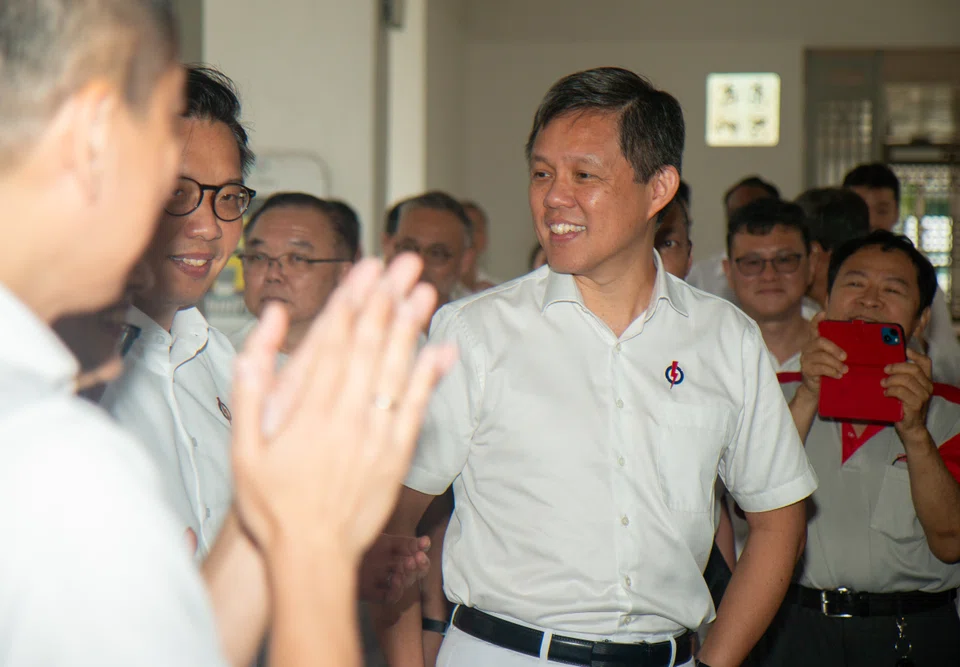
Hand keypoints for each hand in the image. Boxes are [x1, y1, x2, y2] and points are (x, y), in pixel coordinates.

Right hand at [230, 255, 456, 565]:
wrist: (311, 556)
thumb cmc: (272, 505)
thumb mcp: (242, 448)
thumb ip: (251, 386)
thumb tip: (267, 333)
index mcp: (307, 410)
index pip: (331, 343)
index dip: (350, 303)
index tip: (365, 271)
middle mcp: (346, 416)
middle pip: (368, 346)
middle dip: (386, 301)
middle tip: (402, 264)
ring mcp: (376, 434)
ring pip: (395, 370)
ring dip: (411, 328)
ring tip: (423, 291)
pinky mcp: (397, 454)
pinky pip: (416, 408)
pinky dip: (430, 377)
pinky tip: (441, 349)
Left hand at [359, 533, 430, 602]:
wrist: (326, 552)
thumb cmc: (353, 539)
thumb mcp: (380, 537)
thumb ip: (402, 542)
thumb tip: (427, 541)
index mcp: (389, 550)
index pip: (411, 551)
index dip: (420, 548)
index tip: (425, 543)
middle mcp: (386, 566)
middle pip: (412, 569)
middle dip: (419, 564)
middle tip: (419, 557)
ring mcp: (379, 580)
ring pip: (404, 582)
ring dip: (410, 575)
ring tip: (408, 564)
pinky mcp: (369, 592)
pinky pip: (388, 598)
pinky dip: (396, 591)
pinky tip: (396, 580)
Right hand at [797, 313, 847, 400]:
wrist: (817, 389)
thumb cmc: (829, 371)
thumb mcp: (834, 359)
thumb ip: (840, 351)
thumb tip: (861, 346)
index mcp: (815, 342)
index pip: (813, 327)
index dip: (817, 319)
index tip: (824, 313)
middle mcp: (808, 348)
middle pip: (820, 341)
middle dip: (834, 348)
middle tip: (846, 357)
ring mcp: (806, 359)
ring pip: (821, 356)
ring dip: (836, 363)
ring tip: (845, 370)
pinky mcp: (806, 370)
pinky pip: (820, 368)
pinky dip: (832, 371)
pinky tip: (839, 375)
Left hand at [883, 347, 933, 441]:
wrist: (910, 427)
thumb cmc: (903, 406)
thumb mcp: (903, 389)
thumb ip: (900, 377)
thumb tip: (886, 364)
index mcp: (925, 380)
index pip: (925, 362)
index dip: (915, 354)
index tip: (903, 350)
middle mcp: (927, 386)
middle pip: (913, 369)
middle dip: (896, 367)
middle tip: (884, 370)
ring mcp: (923, 396)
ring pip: (907, 380)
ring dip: (891, 380)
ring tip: (883, 384)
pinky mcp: (916, 405)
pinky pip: (902, 392)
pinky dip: (891, 391)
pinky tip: (885, 394)